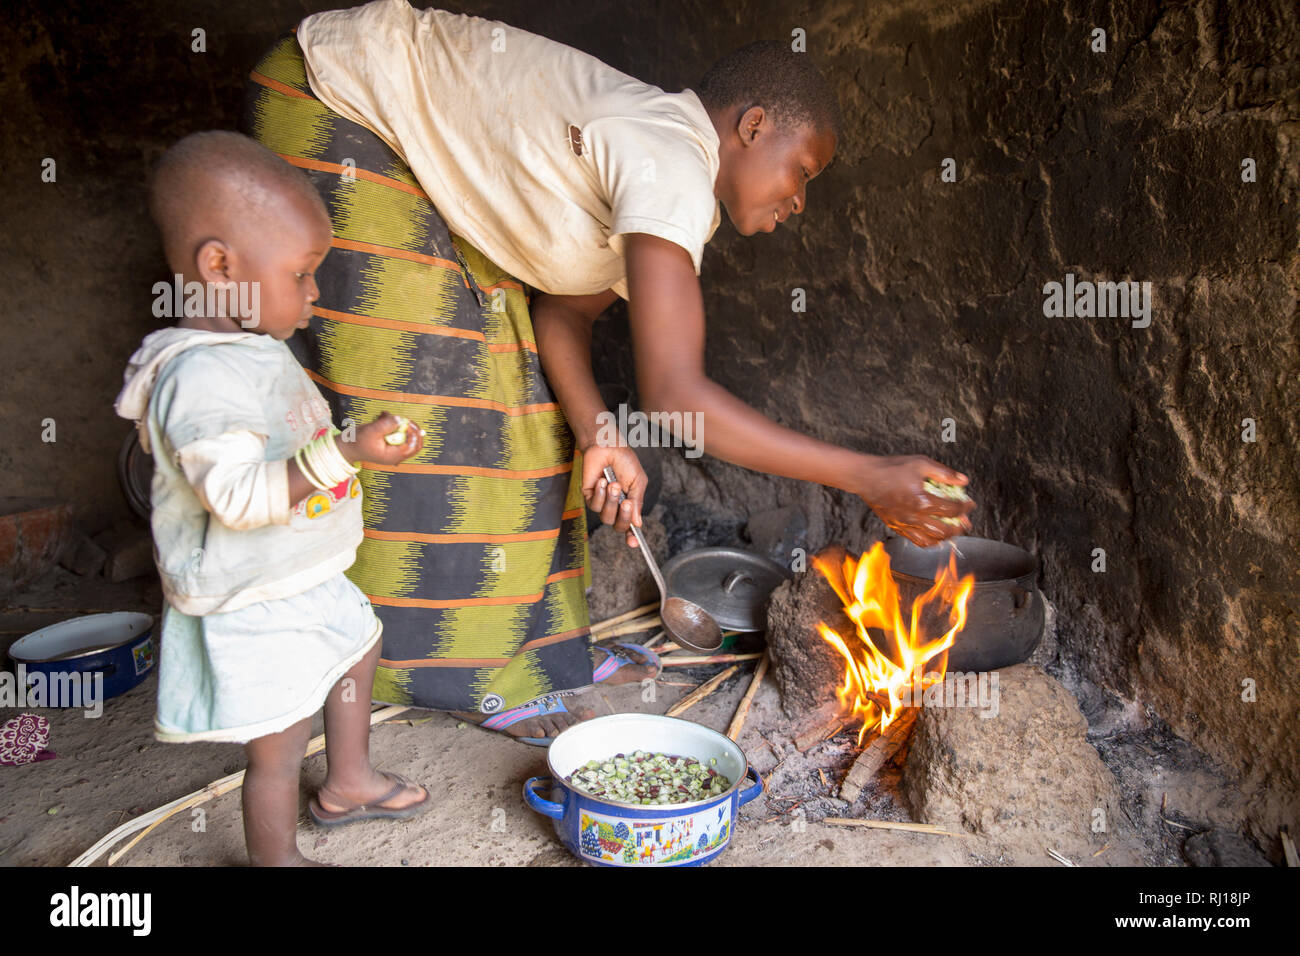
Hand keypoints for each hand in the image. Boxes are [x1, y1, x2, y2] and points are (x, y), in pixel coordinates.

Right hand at [340, 412, 424, 466]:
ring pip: (407, 437)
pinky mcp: (390, 446)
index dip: (413, 432)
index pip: (413, 446)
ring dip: (400, 425)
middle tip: (403, 418)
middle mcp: (396, 455)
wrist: (347, 448)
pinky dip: (393, 426)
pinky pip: (398, 435)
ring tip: (384, 416)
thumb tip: (400, 419)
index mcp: (394, 456)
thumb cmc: (357, 441)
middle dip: (411, 429)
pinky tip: (382, 418)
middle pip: (415, 443)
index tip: (405, 421)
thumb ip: (386, 425)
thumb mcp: (371, 431)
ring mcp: (394, 451)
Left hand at [580, 444, 645, 546]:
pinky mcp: (590, 496)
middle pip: (618, 526)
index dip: (632, 537)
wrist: (608, 446)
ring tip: (614, 484)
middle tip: (626, 502)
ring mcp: (602, 502)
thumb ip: (637, 502)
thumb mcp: (638, 481)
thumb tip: (637, 524)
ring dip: (611, 501)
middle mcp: (615, 506)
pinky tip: (602, 480)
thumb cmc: (625, 461)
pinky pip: (594, 505)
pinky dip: (600, 494)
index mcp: (629, 504)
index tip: (634, 543)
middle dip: (623, 516)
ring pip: (606, 517)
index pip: (630, 526)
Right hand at [855, 455, 974, 547]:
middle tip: (965, 522)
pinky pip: (916, 541)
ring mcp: (904, 524)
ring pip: (931, 540)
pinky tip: (934, 537)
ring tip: (952, 531)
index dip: (965, 507)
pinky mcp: (896, 527)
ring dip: (946, 537)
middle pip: (945, 530)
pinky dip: (929, 542)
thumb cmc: (891, 468)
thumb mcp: (921, 463)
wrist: (865, 477)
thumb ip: (944, 473)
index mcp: (922, 501)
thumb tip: (963, 480)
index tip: (970, 504)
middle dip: (959, 527)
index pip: (952, 509)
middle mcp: (914, 517)